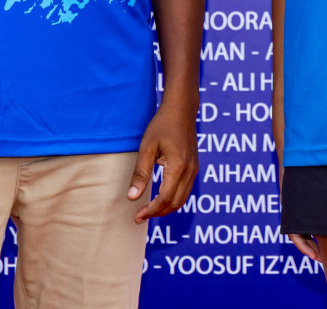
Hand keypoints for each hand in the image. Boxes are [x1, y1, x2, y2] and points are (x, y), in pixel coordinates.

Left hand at [128, 103, 196, 220]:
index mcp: (178, 167)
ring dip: (166, 208)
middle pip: (175, 203)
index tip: (137, 216)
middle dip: (158, 213)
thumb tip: (132, 197)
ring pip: (182, 199)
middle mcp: (190, 172)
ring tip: (148, 210)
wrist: (181, 110)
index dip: (151, 211)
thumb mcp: (147, 148)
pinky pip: (185, 191)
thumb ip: (140, 173)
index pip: (165, 199)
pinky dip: (173, 199)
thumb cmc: (162, 125)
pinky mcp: (194, 167)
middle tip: (140, 216)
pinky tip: (160, 198)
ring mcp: (194, 170)